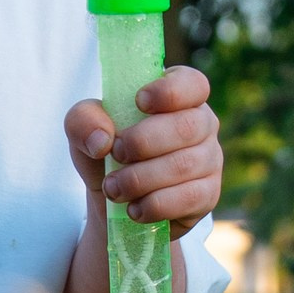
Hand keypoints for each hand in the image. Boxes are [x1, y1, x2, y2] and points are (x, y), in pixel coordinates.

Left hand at [65, 62, 221, 230]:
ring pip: (183, 166)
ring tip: (113, 188)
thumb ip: (83, 120)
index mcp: (178, 97)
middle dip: (142, 142)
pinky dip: (154, 205)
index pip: (192, 84)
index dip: (169, 92)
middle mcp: (201, 124)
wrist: (114, 202)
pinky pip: (187, 198)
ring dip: (139, 179)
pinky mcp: (208, 194)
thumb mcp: (84, 130)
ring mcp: (210, 160)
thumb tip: (102, 141)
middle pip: (186, 126)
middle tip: (114, 154)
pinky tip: (134, 208)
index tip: (139, 102)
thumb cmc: (106, 152)